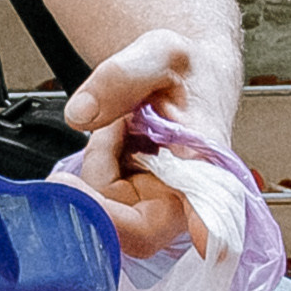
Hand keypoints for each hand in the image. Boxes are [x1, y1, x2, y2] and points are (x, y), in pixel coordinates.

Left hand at [64, 29, 214, 258]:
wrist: (186, 77)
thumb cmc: (185, 72)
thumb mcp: (157, 54)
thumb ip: (120, 78)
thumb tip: (81, 113)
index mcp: (209, 169)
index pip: (202, 217)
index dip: (189, 230)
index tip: (177, 236)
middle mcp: (186, 202)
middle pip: (128, 226)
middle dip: (101, 176)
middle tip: (110, 126)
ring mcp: (158, 209)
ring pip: (105, 214)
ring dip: (99, 164)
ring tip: (123, 124)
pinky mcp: (136, 208)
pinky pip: (97, 203)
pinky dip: (97, 168)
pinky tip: (118, 141)